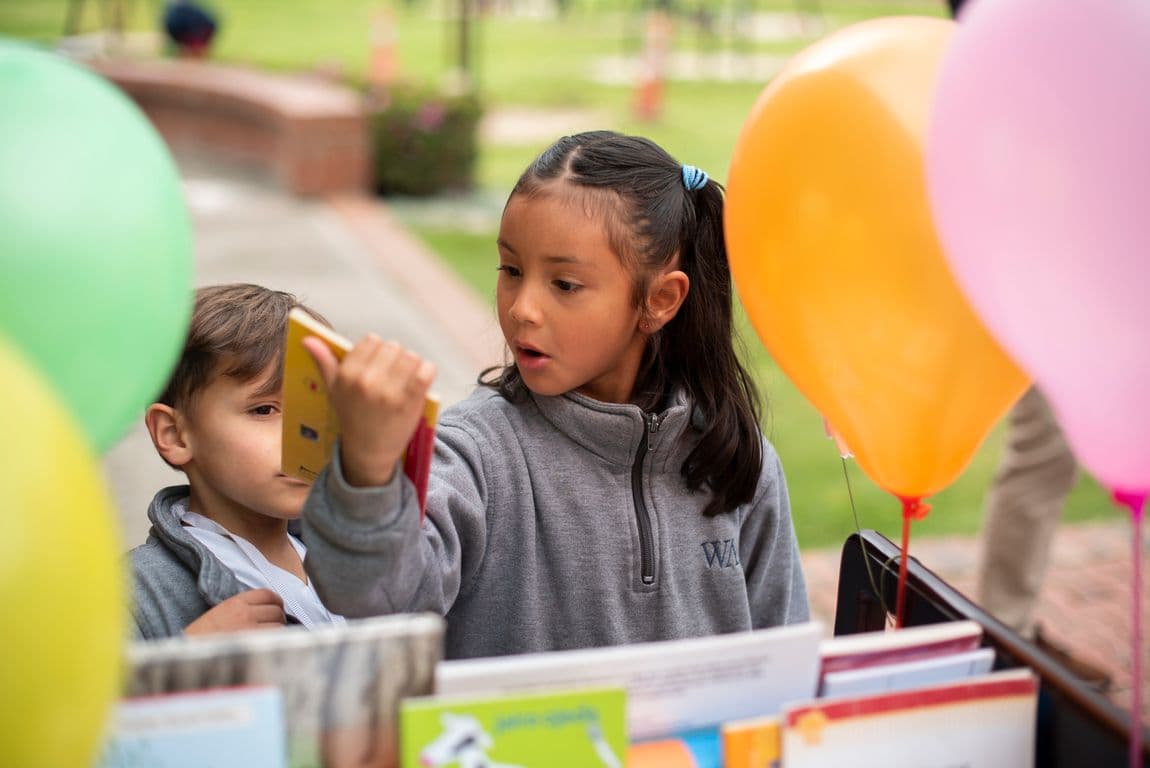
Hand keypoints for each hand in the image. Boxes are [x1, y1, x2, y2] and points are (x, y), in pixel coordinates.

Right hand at [184, 589, 284, 635]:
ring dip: (278, 629)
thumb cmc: (201, 638)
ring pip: (279, 623)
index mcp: (234, 603)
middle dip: (277, 616)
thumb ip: (241, 609)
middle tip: (272, 625)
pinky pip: (276, 637)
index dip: (275, 601)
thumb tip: (266, 611)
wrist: (188, 654)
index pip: (266, 594)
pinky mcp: (253, 644)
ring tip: (269, 636)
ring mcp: (250, 629)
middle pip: (276, 609)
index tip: (275, 608)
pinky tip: (269, 645)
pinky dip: (277, 640)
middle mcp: (244, 613)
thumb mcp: (219, 614)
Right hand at [303, 333, 435, 487]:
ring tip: (405, 381)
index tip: (376, 367)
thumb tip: (308, 339)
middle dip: (395, 359)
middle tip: (392, 376)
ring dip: (411, 366)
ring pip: (411, 356)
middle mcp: (367, 381)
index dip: (377, 352)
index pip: (371, 340)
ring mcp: (389, 391)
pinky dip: (427, 373)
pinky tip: (419, 382)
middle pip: (393, 346)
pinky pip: (426, 370)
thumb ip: (324, 362)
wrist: (368, 452)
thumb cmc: (352, 418)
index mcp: (347, 375)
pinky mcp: (410, 401)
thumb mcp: (334, 390)